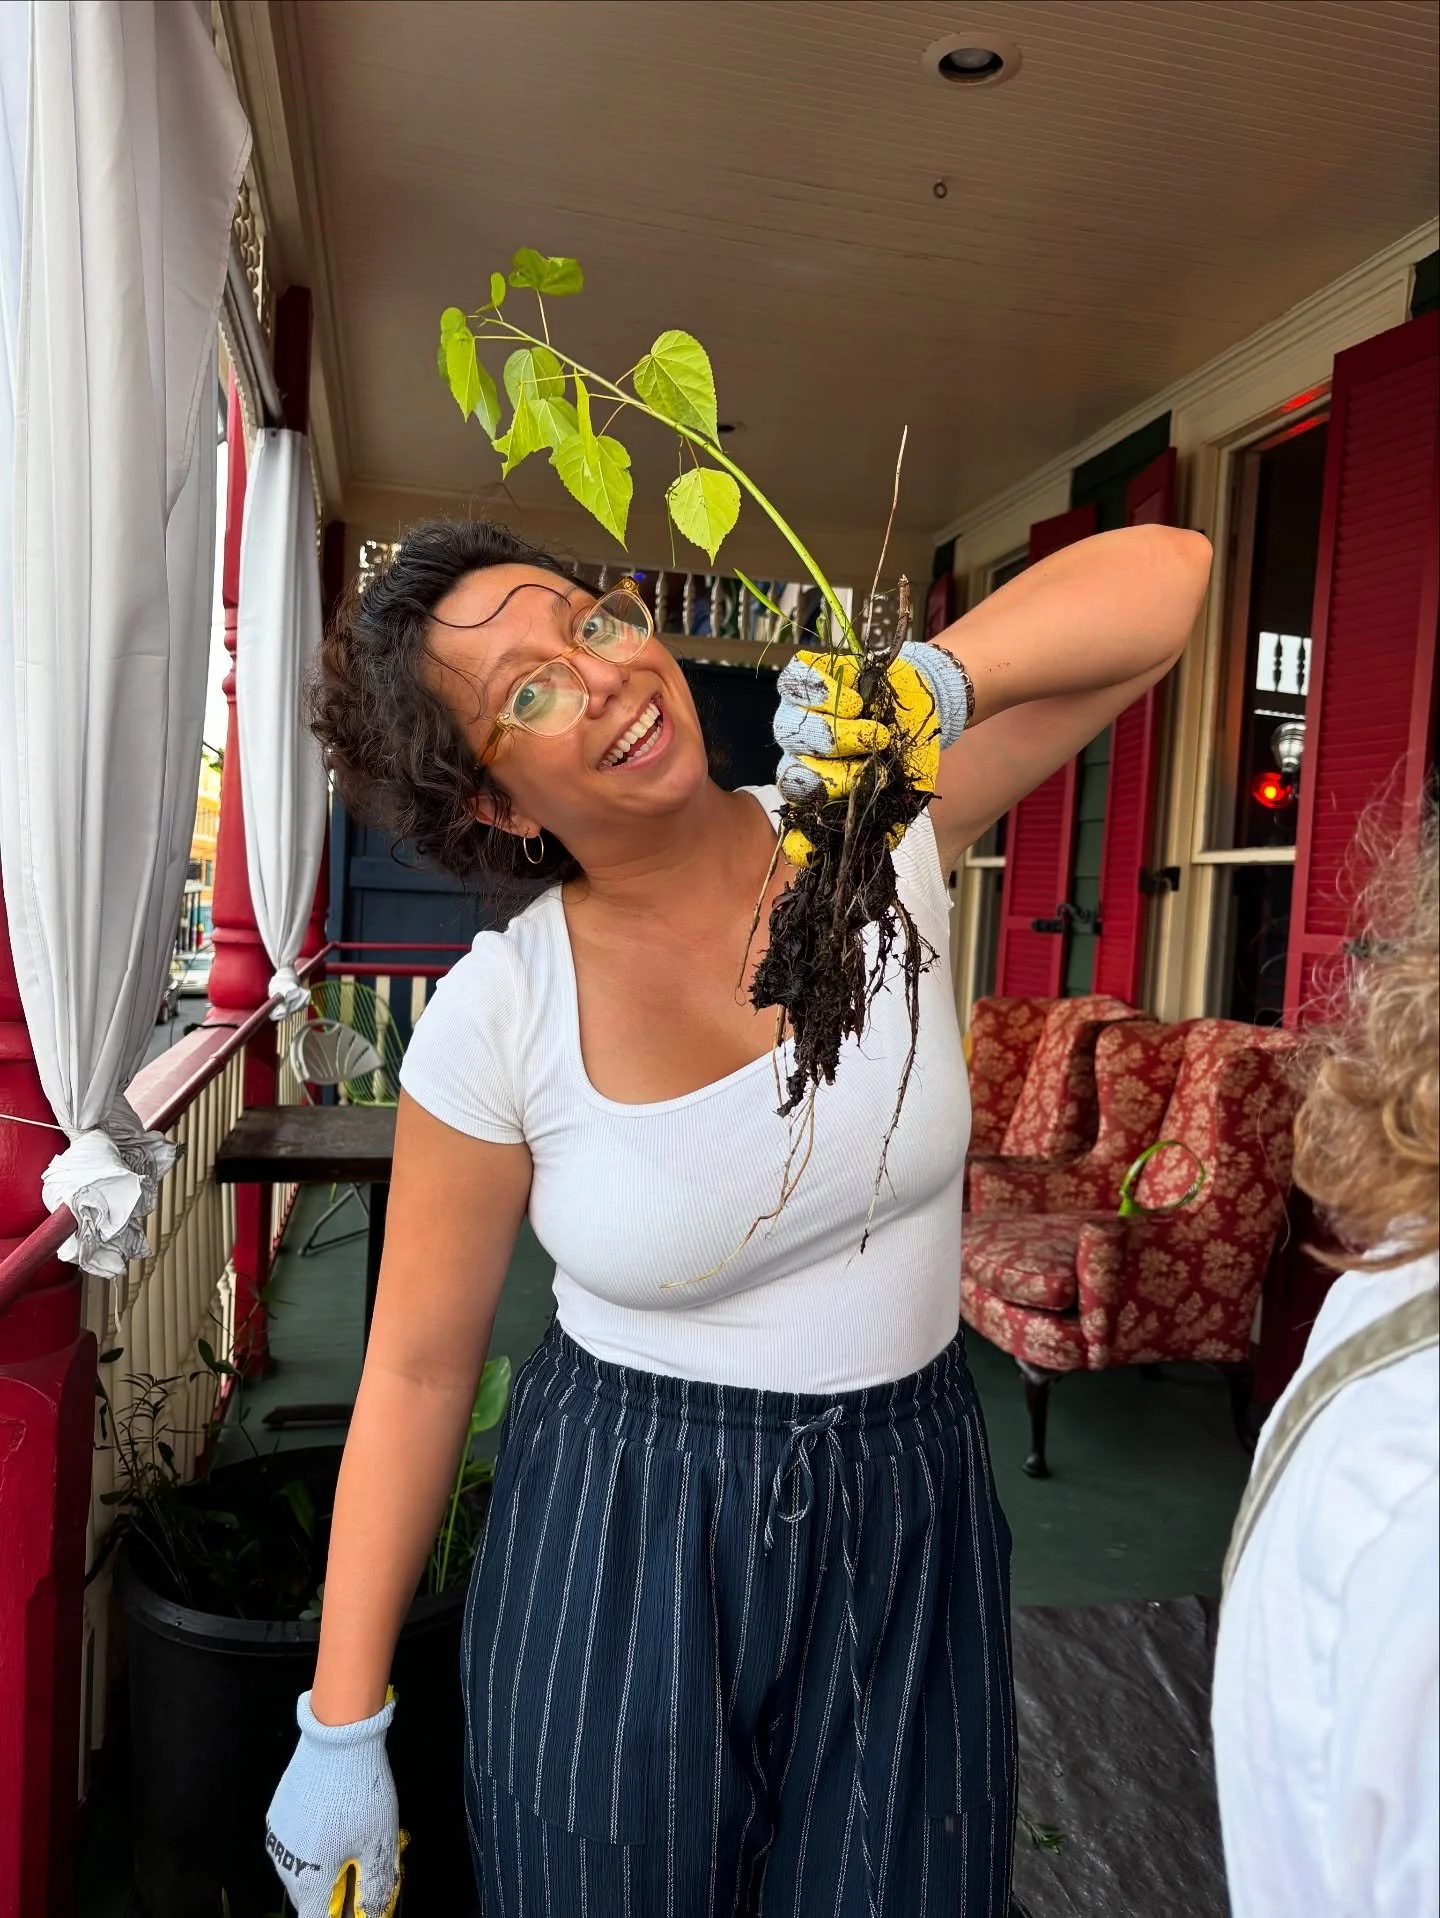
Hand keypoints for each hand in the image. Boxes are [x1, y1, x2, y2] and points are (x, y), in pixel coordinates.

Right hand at [265, 1691, 404, 1917]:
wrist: (338, 1739)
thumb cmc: (361, 1796)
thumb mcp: (379, 1844)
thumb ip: (373, 1888)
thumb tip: (370, 1913)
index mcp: (310, 1881)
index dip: (338, 1916)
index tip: (355, 1901)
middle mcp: (285, 1866)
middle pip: (309, 1897)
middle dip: (334, 1892)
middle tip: (361, 1867)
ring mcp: (277, 1838)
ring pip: (300, 1870)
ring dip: (322, 1866)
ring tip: (349, 1838)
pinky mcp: (276, 1815)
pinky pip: (293, 1843)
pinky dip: (311, 1843)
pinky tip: (332, 1819)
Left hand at [773, 643, 968, 864]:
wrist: (922, 702)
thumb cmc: (908, 751)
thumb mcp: (906, 792)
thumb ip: (887, 820)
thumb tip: (879, 846)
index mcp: (819, 792)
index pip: (797, 820)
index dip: (800, 833)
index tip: (818, 837)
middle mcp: (801, 757)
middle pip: (793, 775)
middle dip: (834, 773)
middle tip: (869, 759)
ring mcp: (798, 718)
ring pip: (792, 730)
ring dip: (833, 729)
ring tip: (866, 721)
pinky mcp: (803, 681)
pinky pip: (795, 683)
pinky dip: (823, 690)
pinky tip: (852, 698)